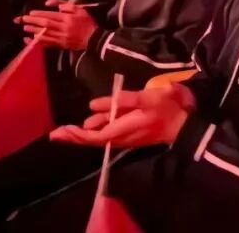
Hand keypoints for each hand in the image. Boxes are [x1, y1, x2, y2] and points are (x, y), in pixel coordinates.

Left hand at [16, 0, 96, 49]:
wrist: (94, 39)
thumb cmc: (86, 22)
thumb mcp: (79, 9)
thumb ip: (65, 4)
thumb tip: (49, 2)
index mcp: (68, 19)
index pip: (51, 16)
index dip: (40, 14)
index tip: (31, 13)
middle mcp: (64, 28)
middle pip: (46, 24)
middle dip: (34, 21)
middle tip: (24, 19)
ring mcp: (62, 38)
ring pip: (46, 34)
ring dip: (34, 31)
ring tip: (25, 28)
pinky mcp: (61, 45)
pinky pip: (48, 44)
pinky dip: (39, 42)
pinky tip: (31, 40)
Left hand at [49, 84, 194, 147]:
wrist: (184, 125)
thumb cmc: (166, 109)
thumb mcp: (146, 98)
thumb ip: (122, 100)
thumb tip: (93, 105)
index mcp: (123, 129)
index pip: (94, 137)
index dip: (77, 135)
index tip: (61, 132)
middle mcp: (121, 137)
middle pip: (92, 140)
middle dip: (73, 137)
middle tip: (54, 134)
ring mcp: (125, 137)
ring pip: (98, 136)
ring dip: (82, 133)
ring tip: (65, 130)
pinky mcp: (129, 133)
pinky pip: (107, 133)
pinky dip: (96, 128)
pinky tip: (91, 119)